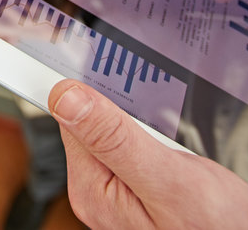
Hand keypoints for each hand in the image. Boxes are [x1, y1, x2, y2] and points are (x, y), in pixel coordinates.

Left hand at [49, 80, 247, 229]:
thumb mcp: (169, 179)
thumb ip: (115, 139)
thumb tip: (65, 97)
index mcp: (95, 188)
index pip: (72, 116)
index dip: (87, 84)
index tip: (95, 56)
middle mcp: (103, 191)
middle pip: (97, 120)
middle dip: (128, 105)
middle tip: (161, 114)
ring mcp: (125, 190)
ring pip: (123, 129)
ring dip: (149, 121)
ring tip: (178, 139)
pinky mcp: (147, 188)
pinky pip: (142, 144)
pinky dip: (160, 135)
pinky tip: (181, 147)